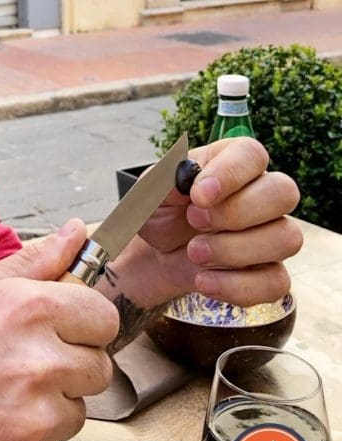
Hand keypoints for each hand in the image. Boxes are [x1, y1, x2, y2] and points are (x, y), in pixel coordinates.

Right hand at [0, 225, 117, 440]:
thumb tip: (77, 233)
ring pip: (76, 414)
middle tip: (20, 368)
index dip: (84, 326)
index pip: (105, 318)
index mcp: (31, 310)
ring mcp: (34, 420)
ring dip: (48, 409)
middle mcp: (40, 363)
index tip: (63, 333)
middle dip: (69, 368)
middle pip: (98, 369)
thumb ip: (35, 261)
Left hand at [138, 136, 302, 305]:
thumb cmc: (163, 211)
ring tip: (195, 252)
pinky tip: (204, 280)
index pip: (252, 155)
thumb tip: (186, 178)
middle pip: (284, 192)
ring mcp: (273, 234)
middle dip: (236, 213)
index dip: (230, 174)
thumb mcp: (153, 192)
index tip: (199, 195)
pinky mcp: (271, 272)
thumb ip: (167, 181)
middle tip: (194, 221)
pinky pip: (277, 282)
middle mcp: (262, 193)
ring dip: (234, 251)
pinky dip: (236, 286)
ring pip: (287, 238)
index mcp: (234, 161)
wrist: (160, 252)